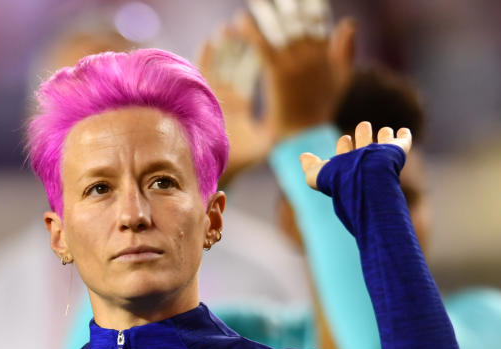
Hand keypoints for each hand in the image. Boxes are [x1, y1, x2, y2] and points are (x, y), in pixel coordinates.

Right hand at [198, 24, 271, 186]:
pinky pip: (202, 73)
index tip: (270, 37)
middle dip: (243, 41)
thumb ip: (280, 129)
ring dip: (225, 44)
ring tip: (231, 27)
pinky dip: (207, 56)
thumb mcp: (264, 144)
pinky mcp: (200, 98)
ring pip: (219, 62)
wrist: (212, 172)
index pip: (251, 71)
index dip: (258, 52)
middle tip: (253, 25)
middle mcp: (224, 95)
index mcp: (240, 103)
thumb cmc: (237, 162)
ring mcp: (211, 95)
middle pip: (235, 61)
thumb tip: (300, 120)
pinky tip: (211, 41)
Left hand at [240, 1, 355, 137]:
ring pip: (280, 28)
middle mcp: (311, 55)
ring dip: (266, 11)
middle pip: (298, 18)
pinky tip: (240, 20)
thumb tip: (350, 22)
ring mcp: (294, 63)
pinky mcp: (277, 75)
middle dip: (287, 2)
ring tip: (255, 0)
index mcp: (325, 53)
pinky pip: (263, 46)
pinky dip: (251, 32)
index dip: (309, 3)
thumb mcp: (341, 80)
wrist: (303, 136)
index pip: (318, 18)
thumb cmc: (320, 109)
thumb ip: (345, 51)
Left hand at [299, 121, 412, 189]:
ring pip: (384, 143)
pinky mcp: (397, 152)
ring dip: (384, 136)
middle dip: (363, 135)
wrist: (365, 180)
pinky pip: (403, 142)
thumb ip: (309, 166)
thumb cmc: (340, 180)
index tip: (345, 139)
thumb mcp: (317, 175)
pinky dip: (403, 136)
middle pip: (365, 145)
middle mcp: (365, 161)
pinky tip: (403, 131)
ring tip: (384, 130)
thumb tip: (303, 156)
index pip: (346, 154)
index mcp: (347, 167)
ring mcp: (382, 156)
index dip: (344, 146)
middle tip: (363, 126)